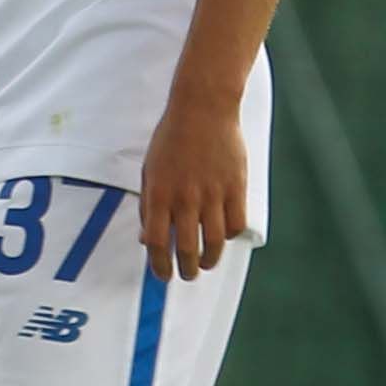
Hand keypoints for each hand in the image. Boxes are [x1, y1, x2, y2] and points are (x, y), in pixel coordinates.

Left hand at [137, 93, 252, 279]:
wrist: (202, 111)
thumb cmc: (172, 140)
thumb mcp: (149, 171)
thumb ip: (149, 206)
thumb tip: (148, 239)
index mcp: (159, 194)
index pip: (157, 242)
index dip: (159, 265)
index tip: (162, 275)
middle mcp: (186, 198)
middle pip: (187, 248)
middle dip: (187, 269)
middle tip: (187, 275)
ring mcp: (213, 193)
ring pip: (214, 241)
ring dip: (210, 259)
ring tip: (206, 264)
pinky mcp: (236, 187)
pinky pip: (236, 223)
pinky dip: (230, 236)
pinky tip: (224, 237)